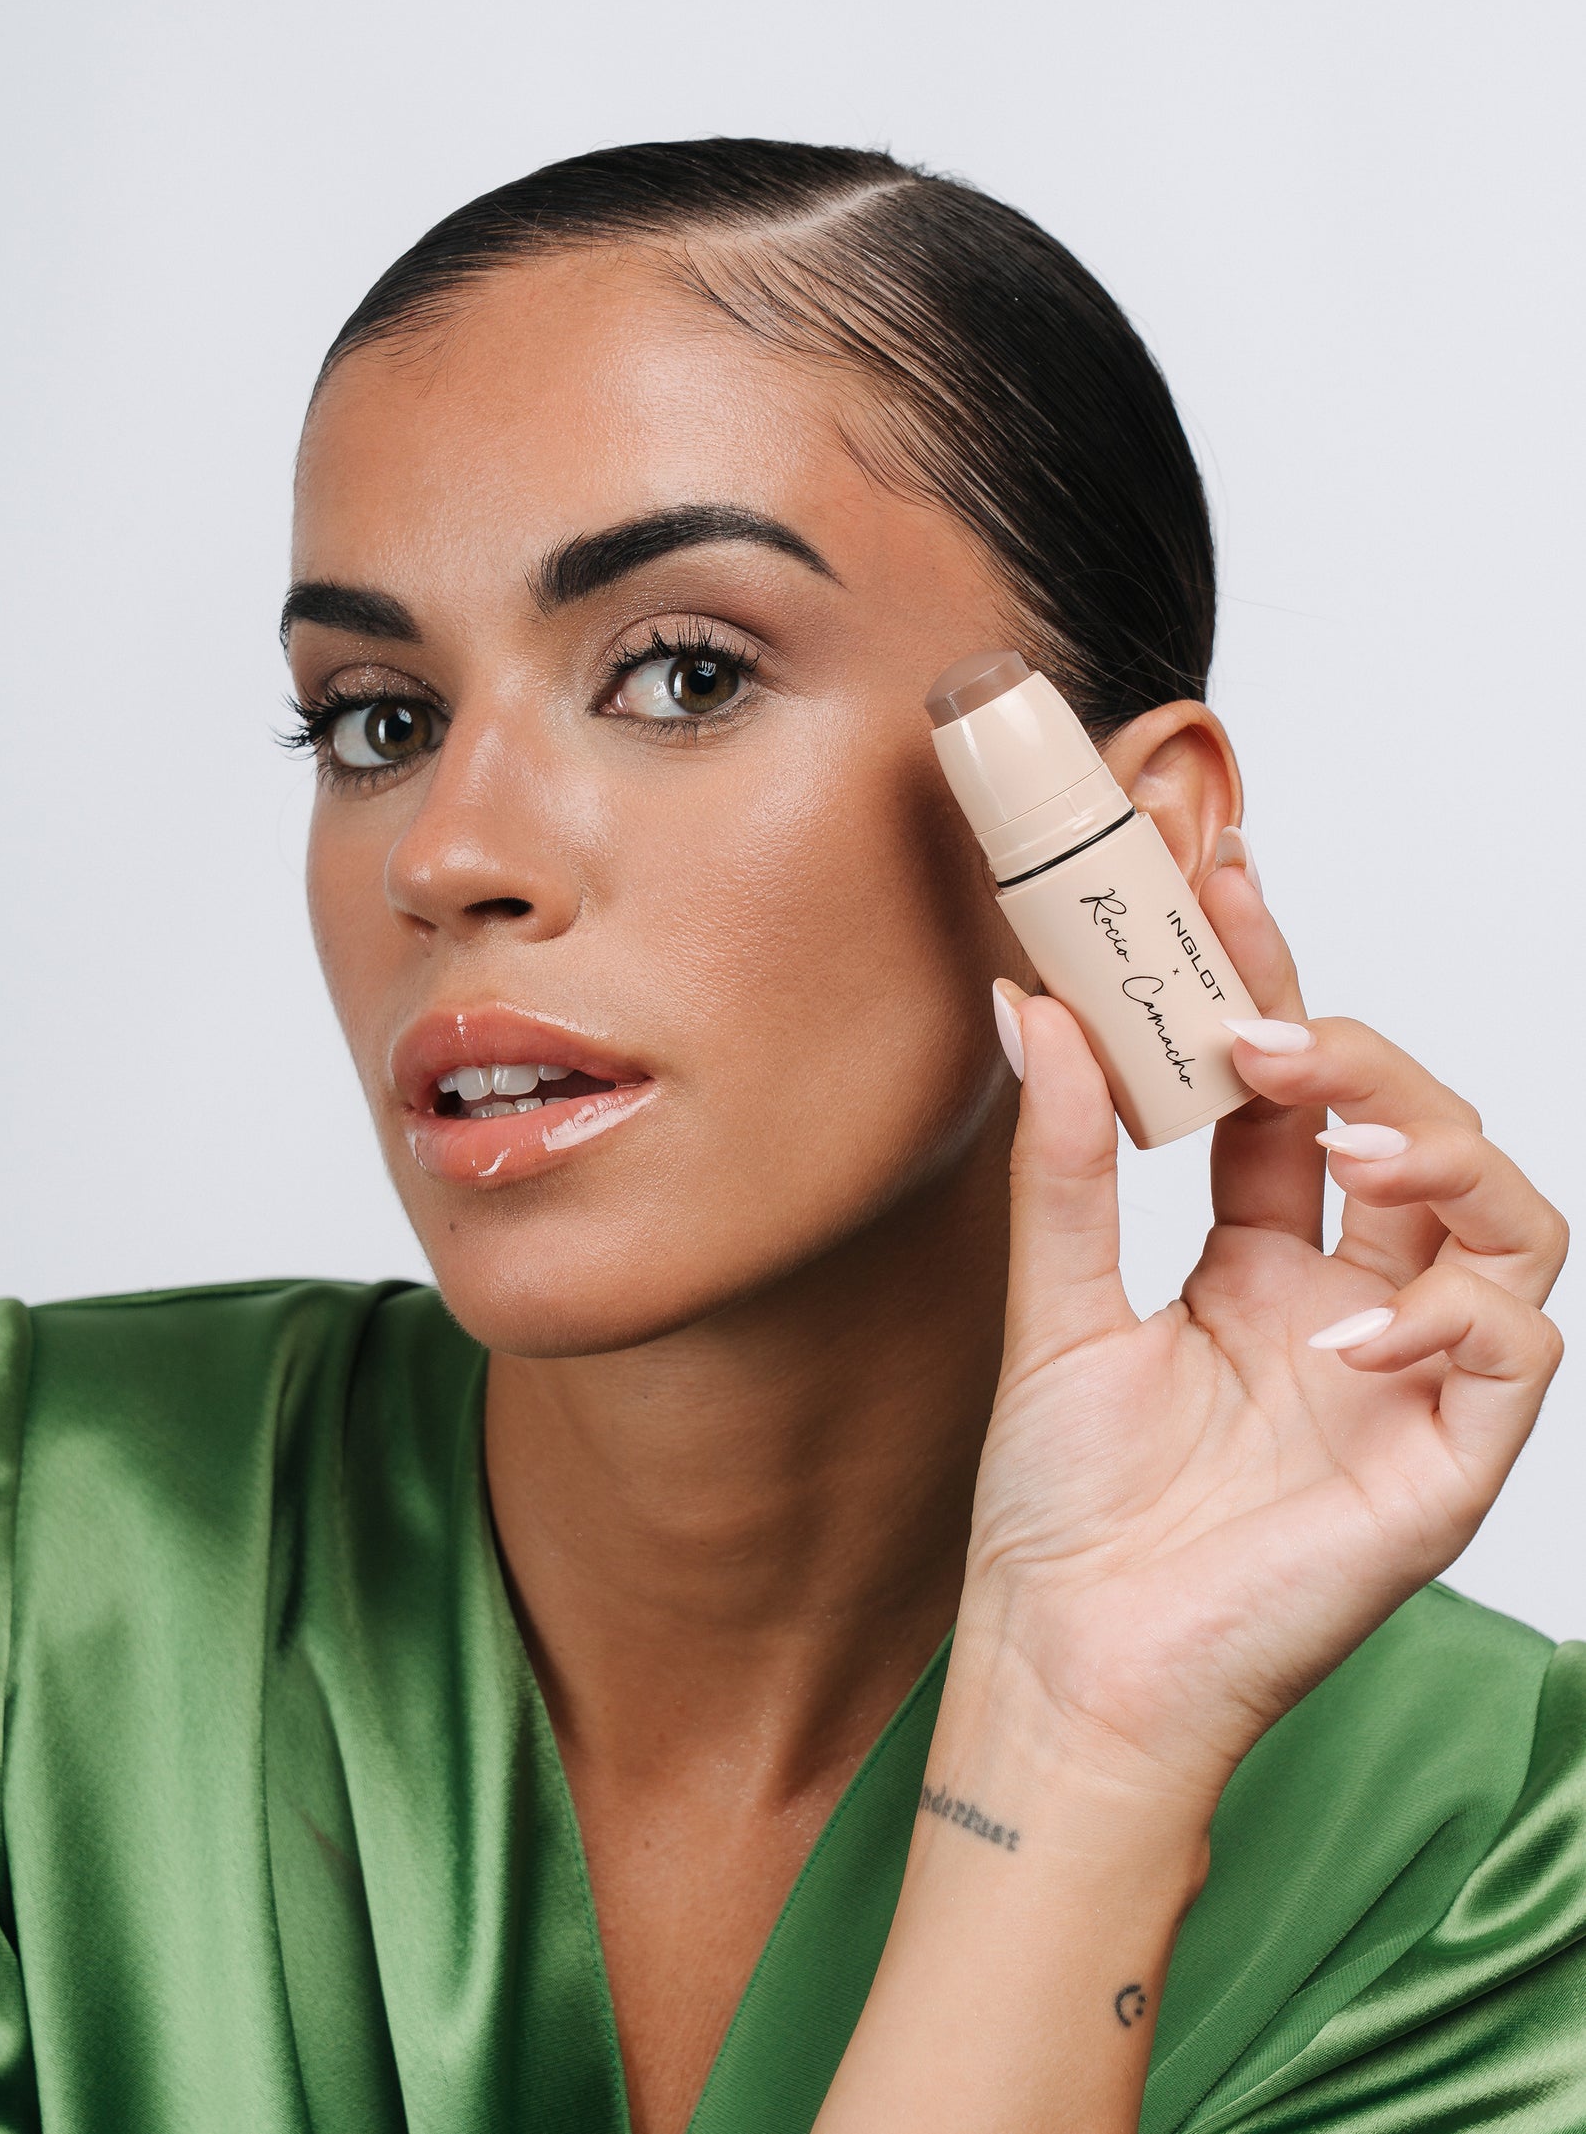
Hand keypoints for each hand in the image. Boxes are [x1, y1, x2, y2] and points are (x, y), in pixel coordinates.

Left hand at [962, 849, 1568, 1814]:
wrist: (1070, 1665)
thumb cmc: (1062, 1511)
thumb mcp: (1053, 1305)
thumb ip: (1061, 1160)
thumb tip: (1031, 1004)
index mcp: (1259, 1263)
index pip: (1298, 1101)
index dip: (1277, 988)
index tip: (1227, 883)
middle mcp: (1349, 1304)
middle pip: (1419, 1134)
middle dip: (1362, 1058)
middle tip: (1263, 1030)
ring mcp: (1407, 1377)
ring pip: (1508, 1219)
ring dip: (1443, 1154)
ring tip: (1345, 1143)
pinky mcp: (1447, 1460)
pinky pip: (1517, 1352)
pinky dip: (1454, 1316)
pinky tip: (1350, 1325)